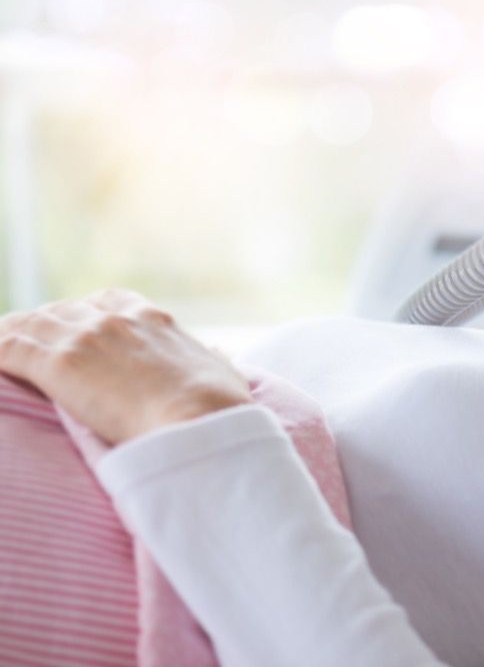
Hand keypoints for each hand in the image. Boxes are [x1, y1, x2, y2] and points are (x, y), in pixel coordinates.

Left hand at [0, 288, 251, 444]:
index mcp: (154, 319)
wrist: (200, 420)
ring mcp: (86, 338)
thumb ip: (213, 359)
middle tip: (27, 348)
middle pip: (62, 310)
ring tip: (2, 352)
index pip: (108, 300)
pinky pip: (9, 348)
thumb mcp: (224, 373)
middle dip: (43, 327)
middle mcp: (117, 320)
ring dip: (12, 338)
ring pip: (30, 325)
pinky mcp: (61, 364)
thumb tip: (217, 354)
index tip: (77, 330)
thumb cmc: (219, 407)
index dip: (86, 313)